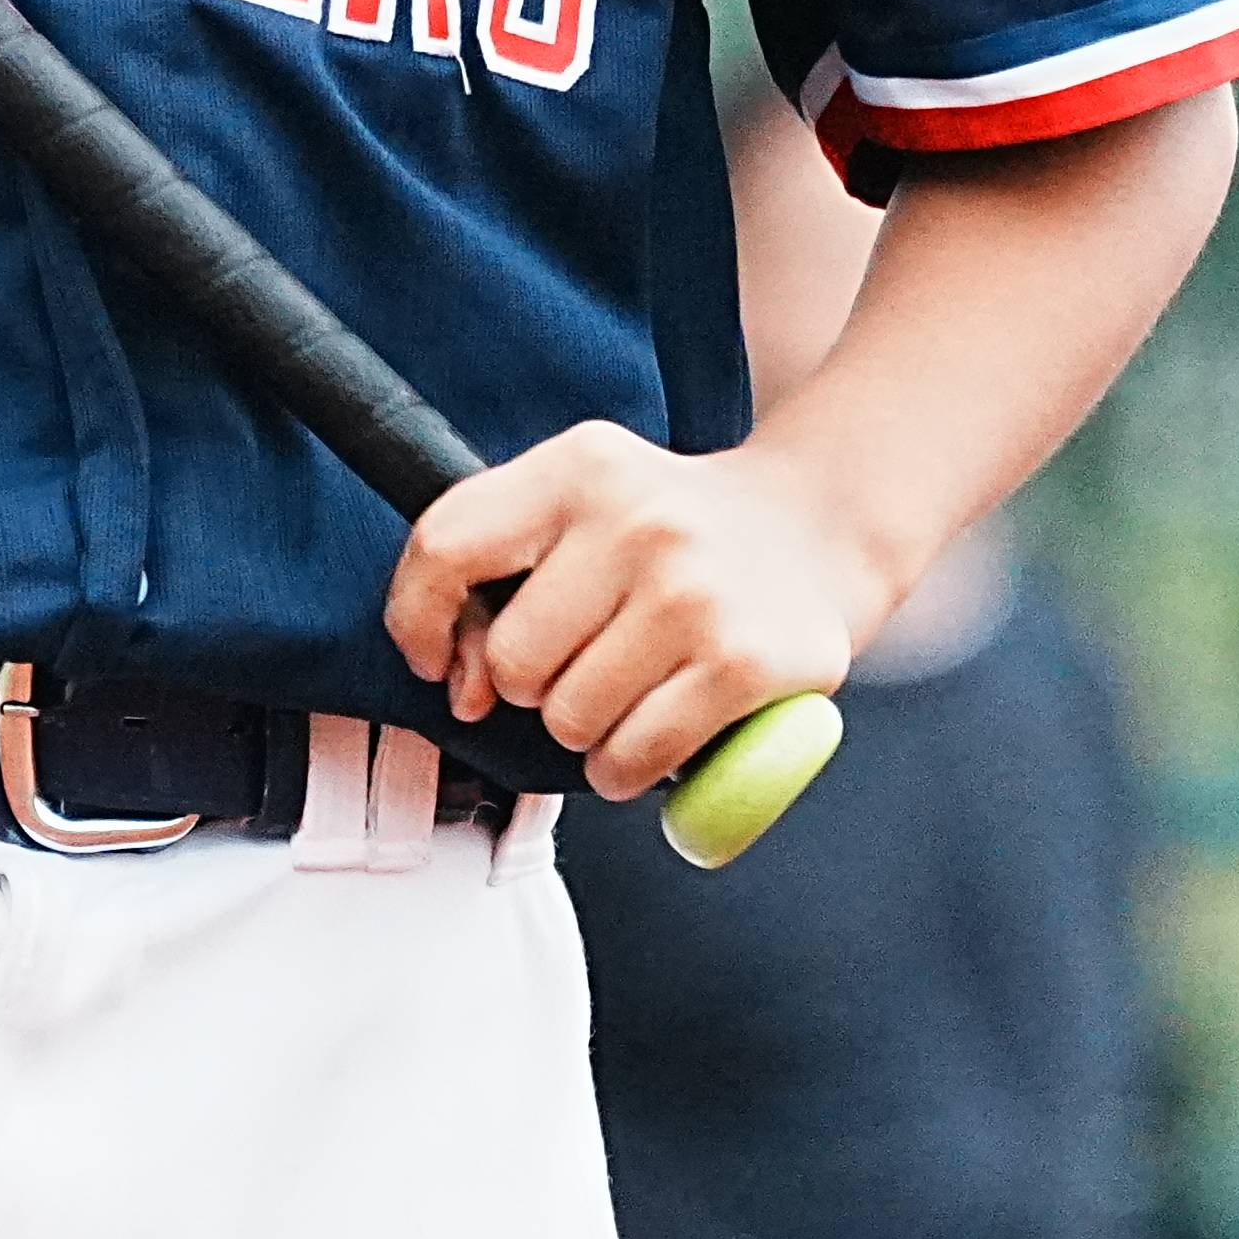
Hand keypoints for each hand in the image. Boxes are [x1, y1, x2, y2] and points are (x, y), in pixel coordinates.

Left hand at [384, 425, 877, 801]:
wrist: (820, 527)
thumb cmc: (675, 531)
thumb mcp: (586, 502)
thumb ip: (500, 569)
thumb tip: (460, 684)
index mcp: (579, 469)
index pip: (446, 546)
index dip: (418, 619)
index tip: (439, 661)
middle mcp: (637, 522)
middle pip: (513, 659)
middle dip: (532, 686)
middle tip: (582, 664)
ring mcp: (694, 594)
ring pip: (570, 718)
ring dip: (585, 731)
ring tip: (627, 692)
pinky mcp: (745, 665)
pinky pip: (635, 756)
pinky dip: (628, 769)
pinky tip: (651, 740)